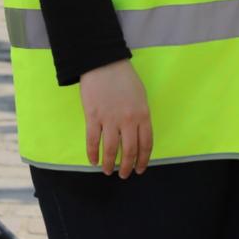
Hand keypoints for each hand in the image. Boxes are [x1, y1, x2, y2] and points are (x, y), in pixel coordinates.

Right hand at [79, 59, 151, 177]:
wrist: (103, 63)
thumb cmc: (124, 78)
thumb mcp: (141, 96)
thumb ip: (141, 116)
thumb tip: (137, 135)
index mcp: (143, 114)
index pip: (146, 144)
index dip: (143, 160)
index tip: (140, 169)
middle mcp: (128, 120)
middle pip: (130, 150)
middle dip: (127, 166)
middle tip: (124, 175)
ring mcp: (110, 119)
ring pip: (111, 149)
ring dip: (110, 164)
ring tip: (108, 171)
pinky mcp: (93, 117)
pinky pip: (93, 141)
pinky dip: (93, 154)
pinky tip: (93, 161)